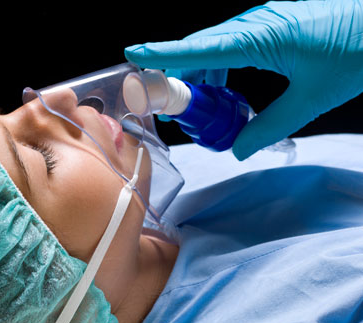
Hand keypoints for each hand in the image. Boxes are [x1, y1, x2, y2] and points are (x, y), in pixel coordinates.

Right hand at [125, 0, 362, 159]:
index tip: (133, 52)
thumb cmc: (356, 56)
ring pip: (214, 48)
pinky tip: (224, 91)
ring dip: (200, 76)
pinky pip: (230, 46)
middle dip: (178, 76)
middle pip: (200, 48)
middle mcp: (254, 23)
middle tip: (168, 106)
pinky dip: (219, 69)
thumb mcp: (310, 100)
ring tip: (200, 107)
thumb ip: (269, 127)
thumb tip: (237, 149)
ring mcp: (261, 21)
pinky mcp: (269, 25)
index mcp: (260, 37)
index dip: (164, 53)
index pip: (201, 48)